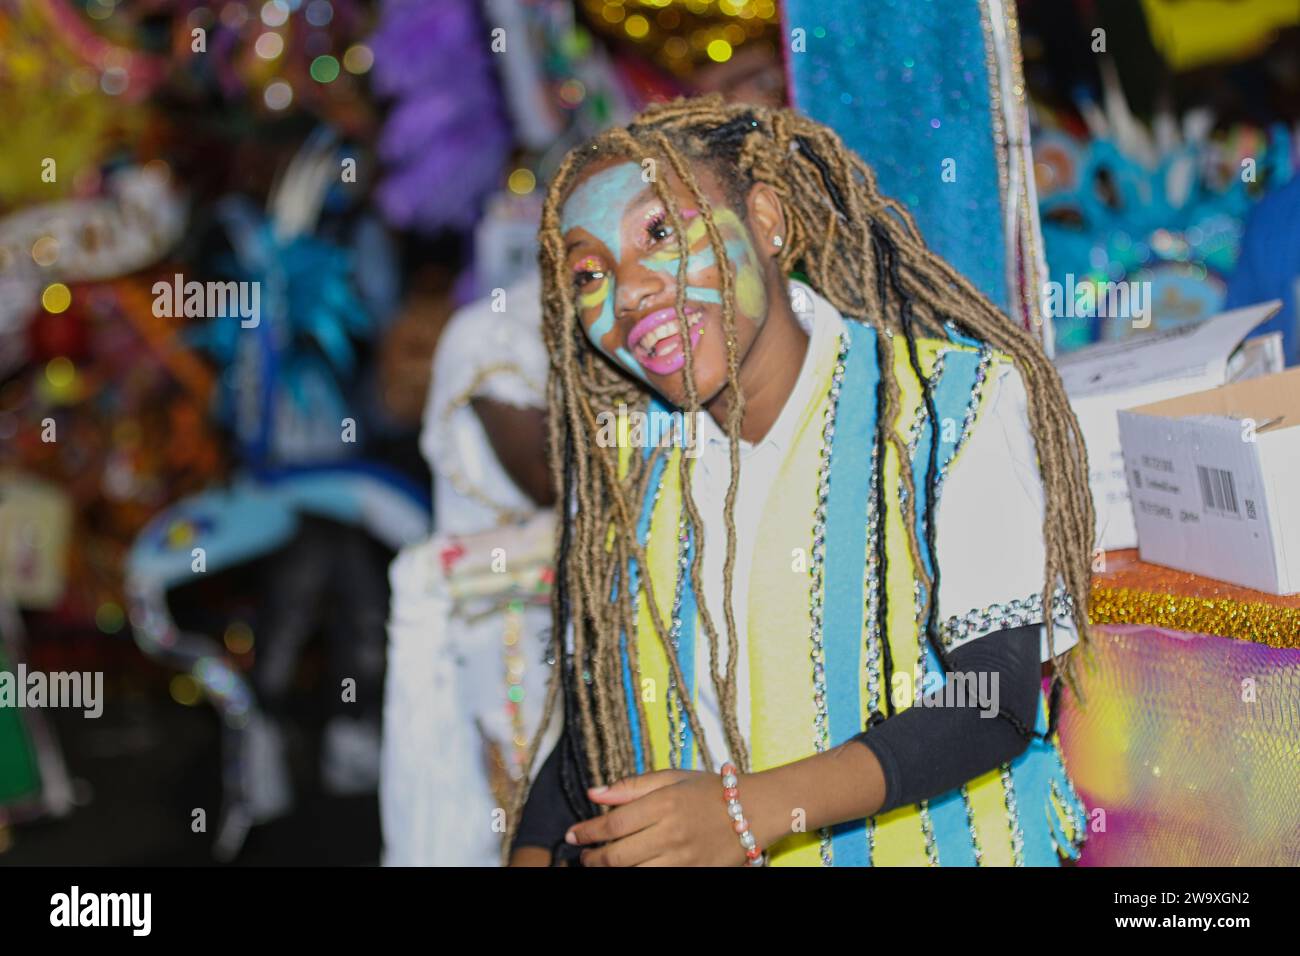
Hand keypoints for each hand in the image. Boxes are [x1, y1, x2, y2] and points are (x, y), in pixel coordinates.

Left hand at [565, 770, 750, 866]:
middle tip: (584, 855)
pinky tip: (629, 871)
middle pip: (618, 855)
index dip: (588, 831)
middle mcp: (672, 833)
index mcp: (665, 804)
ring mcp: (684, 859)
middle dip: (593, 858)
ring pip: (634, 874)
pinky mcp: (694, 874)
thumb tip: (594, 794)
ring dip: (611, 872)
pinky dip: (638, 877)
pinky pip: (657, 881)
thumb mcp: (672, 778)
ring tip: (601, 865)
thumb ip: (631, 786)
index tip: (572, 834)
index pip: (613, 824)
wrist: (756, 811)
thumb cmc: (710, 791)